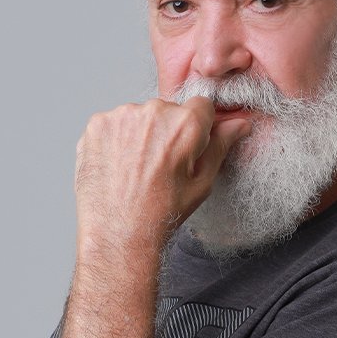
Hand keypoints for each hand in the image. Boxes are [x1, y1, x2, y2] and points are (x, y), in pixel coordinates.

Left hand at [74, 96, 249, 252]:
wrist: (118, 232)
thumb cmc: (161, 213)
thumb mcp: (202, 182)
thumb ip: (220, 146)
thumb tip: (239, 124)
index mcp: (186, 124)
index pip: (202, 105)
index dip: (198, 128)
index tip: (188, 147)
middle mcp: (154, 111)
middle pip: (169, 109)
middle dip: (167, 131)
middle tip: (160, 165)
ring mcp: (122, 115)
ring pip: (140, 116)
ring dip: (141, 134)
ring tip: (136, 168)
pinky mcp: (97, 123)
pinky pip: (114, 123)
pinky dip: (116, 139)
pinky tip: (118, 165)